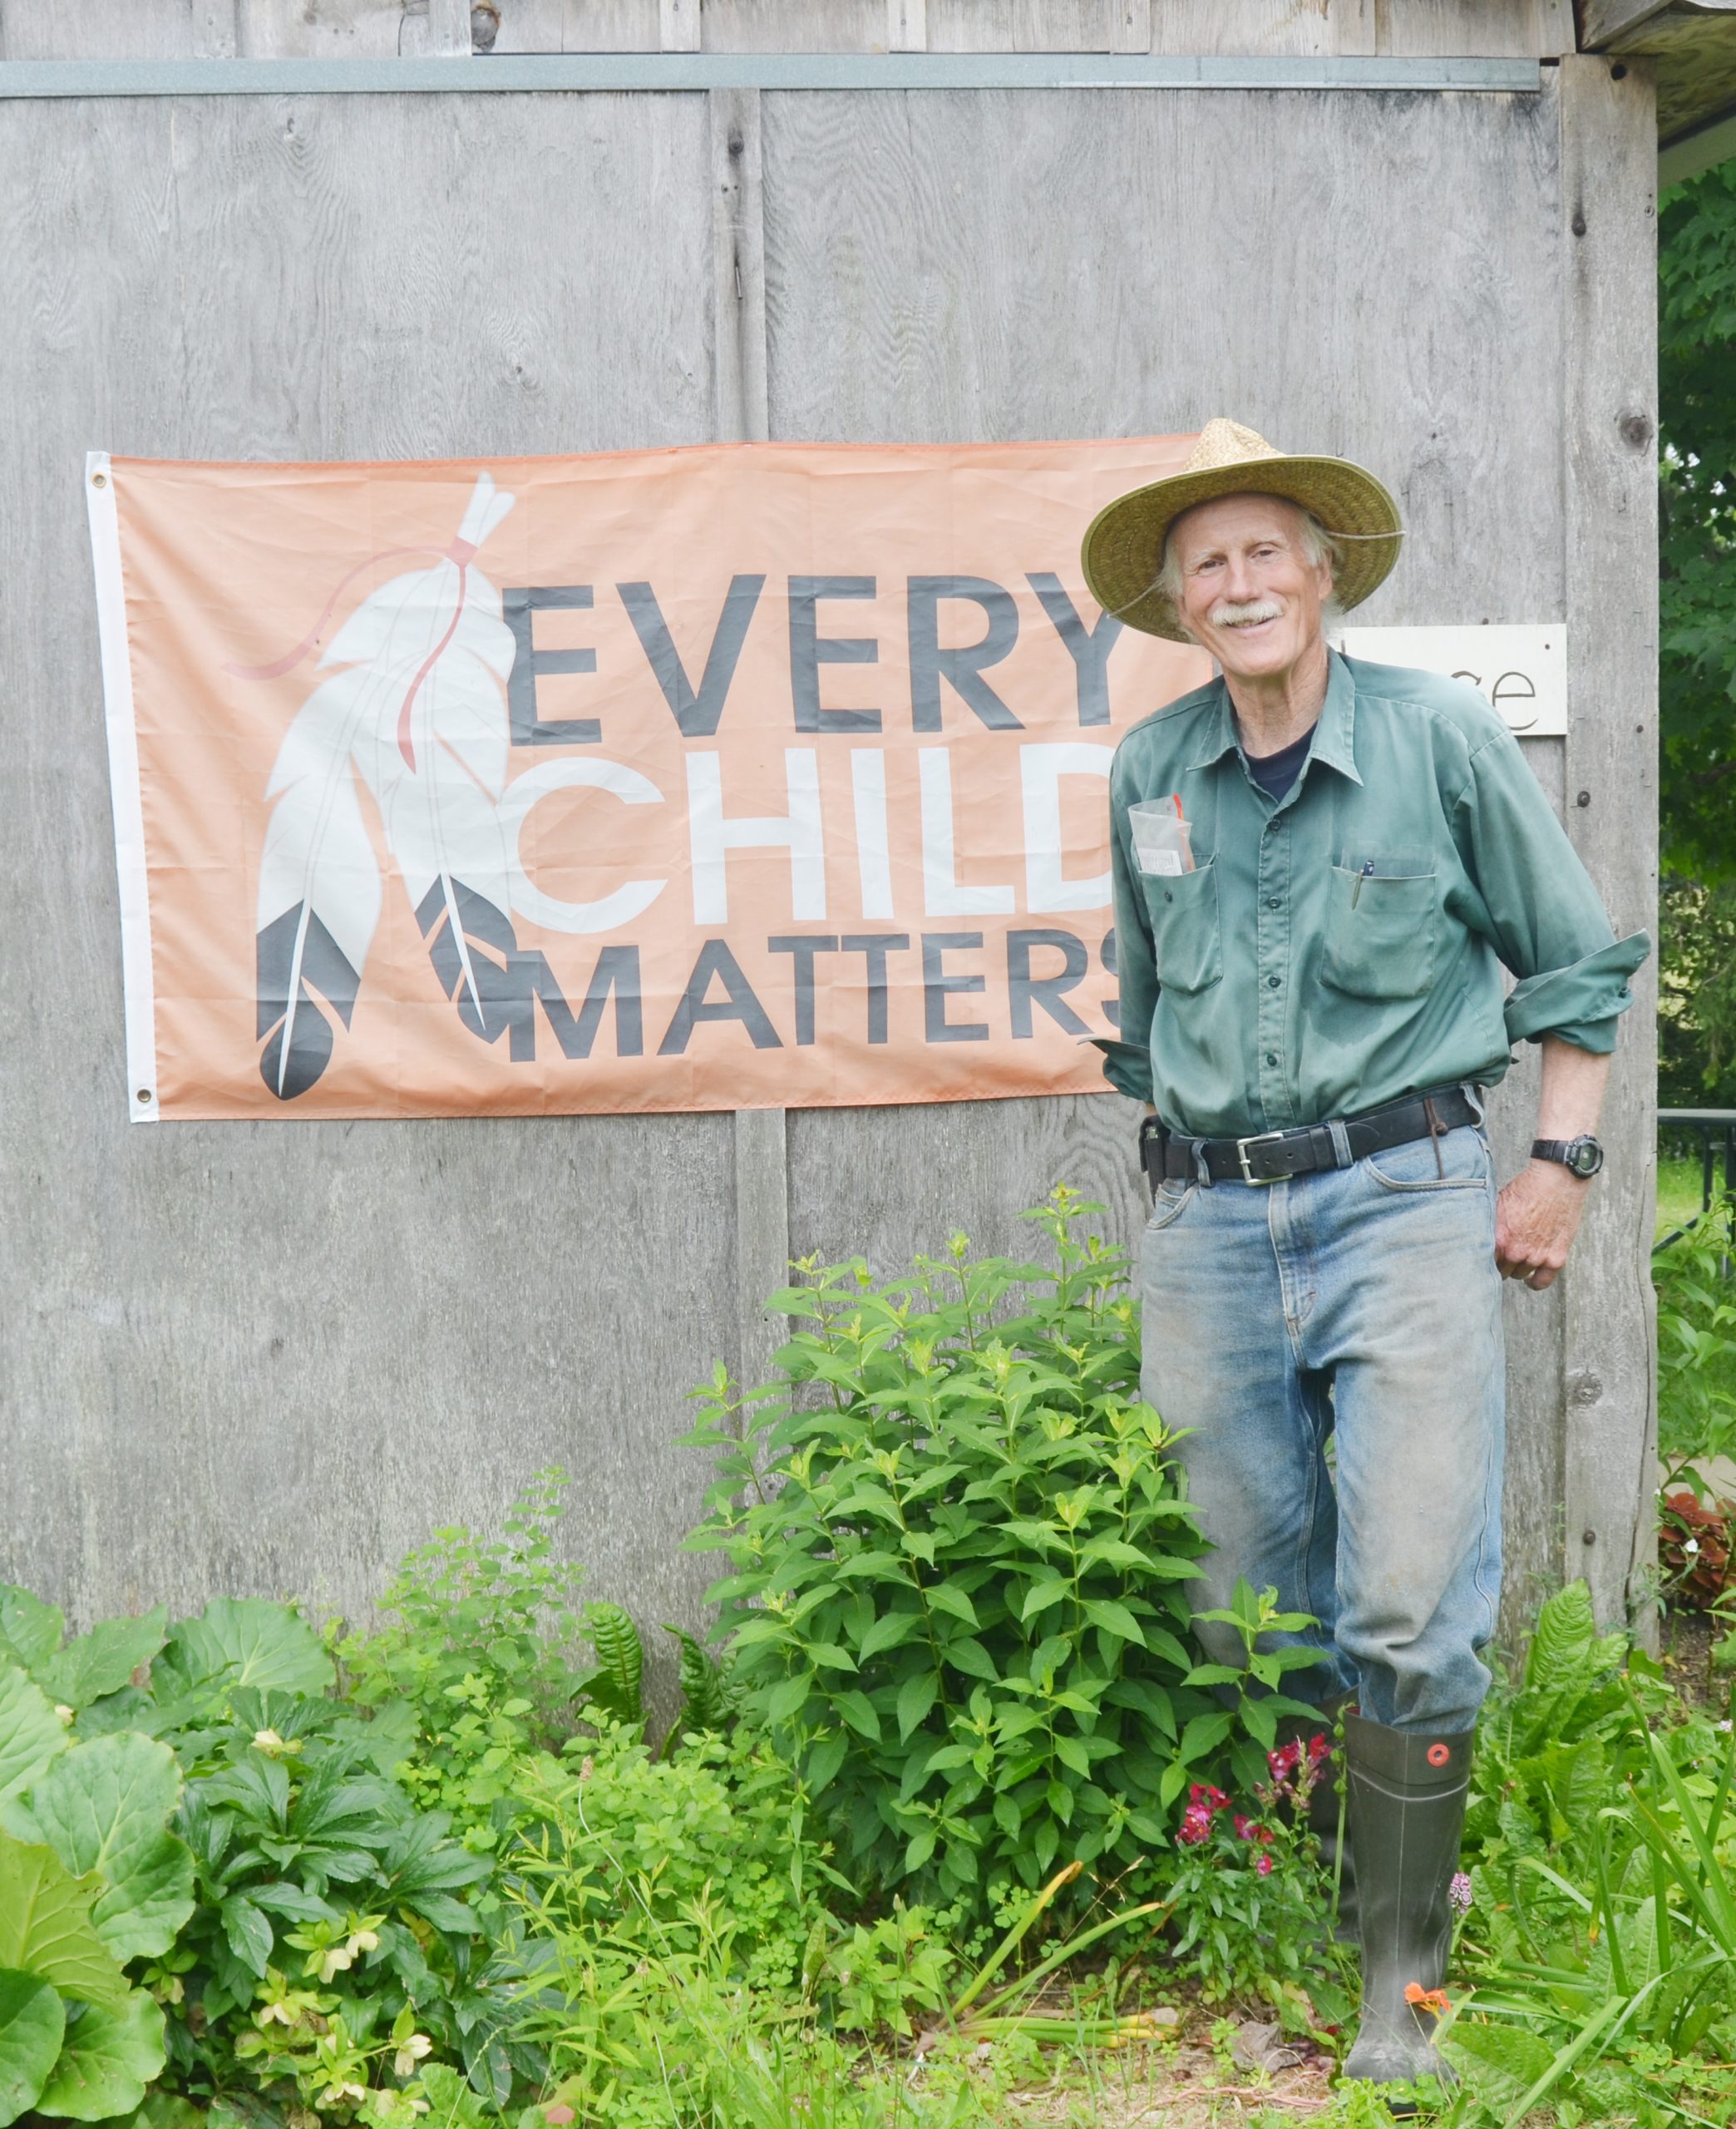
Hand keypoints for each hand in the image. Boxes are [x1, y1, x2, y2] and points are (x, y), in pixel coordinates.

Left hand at [1494, 1160, 1591, 1290]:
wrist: (1557, 1181)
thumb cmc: (1526, 1188)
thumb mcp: (1497, 1205)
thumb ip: (1487, 1226)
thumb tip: (1472, 1237)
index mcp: (1499, 1239)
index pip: (1482, 1262)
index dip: (1482, 1259)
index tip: (1481, 1258)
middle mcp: (1516, 1252)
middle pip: (1500, 1271)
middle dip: (1500, 1263)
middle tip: (1502, 1256)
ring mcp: (1537, 1257)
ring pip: (1519, 1275)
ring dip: (1517, 1268)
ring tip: (1516, 1259)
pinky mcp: (1556, 1258)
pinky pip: (1542, 1282)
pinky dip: (1535, 1282)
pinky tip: (1530, 1279)